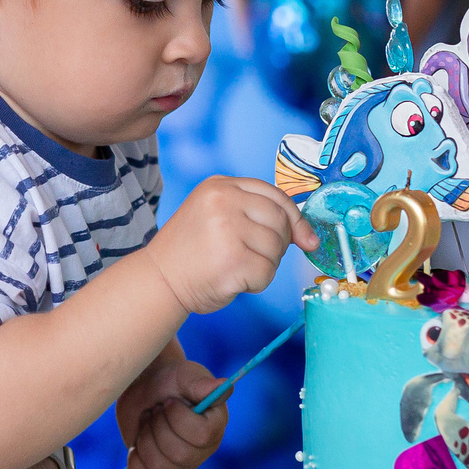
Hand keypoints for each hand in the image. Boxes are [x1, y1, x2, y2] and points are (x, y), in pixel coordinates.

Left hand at [115, 349, 225, 468]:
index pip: (202, 436)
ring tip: (148, 422)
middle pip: (179, 455)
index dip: (178, 418)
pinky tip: (138, 443)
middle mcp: (202, 450)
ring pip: (159, 468)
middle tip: (155, 410)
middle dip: (158, 428)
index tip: (168, 401)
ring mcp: (181, 465)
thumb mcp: (186, 375)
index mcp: (214, 427)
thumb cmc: (170, 379)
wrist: (145, 387)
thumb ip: (202, 383)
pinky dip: (135, 460)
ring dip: (145, 440)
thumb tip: (225, 386)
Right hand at [144, 175, 314, 316]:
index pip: (275, 195)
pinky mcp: (232, 260)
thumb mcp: (217, 215)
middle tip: (256, 257)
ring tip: (238, 267)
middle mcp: (223, 201)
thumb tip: (310, 236)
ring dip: (266, 265)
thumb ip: (256, 214)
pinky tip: (234, 281)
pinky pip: (267, 273)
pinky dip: (256, 283)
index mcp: (220, 185)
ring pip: (276, 248)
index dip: (295, 218)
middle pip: (280, 220)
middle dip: (279, 244)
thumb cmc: (192, 252)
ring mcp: (227, 229)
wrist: (159, 280)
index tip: (305, 238)